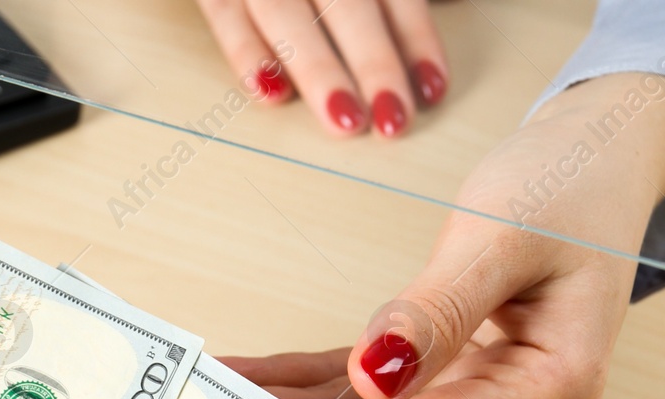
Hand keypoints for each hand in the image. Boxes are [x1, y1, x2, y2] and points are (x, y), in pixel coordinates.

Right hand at [195, 0, 448, 136]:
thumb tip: (441, 19)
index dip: (416, 38)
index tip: (432, 88)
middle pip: (347, 4)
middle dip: (374, 63)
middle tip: (393, 119)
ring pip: (287, 14)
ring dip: (318, 70)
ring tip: (343, 120)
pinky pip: (223, 14)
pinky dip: (244, 54)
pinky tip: (270, 94)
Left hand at [222, 72, 664, 398]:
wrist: (602, 154)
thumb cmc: (570, 185)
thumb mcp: (500, 237)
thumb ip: (437, 314)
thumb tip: (375, 379)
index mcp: (551, 389)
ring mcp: (482, 394)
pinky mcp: (449, 370)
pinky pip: (368, 383)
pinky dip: (310, 380)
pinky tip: (252, 383)